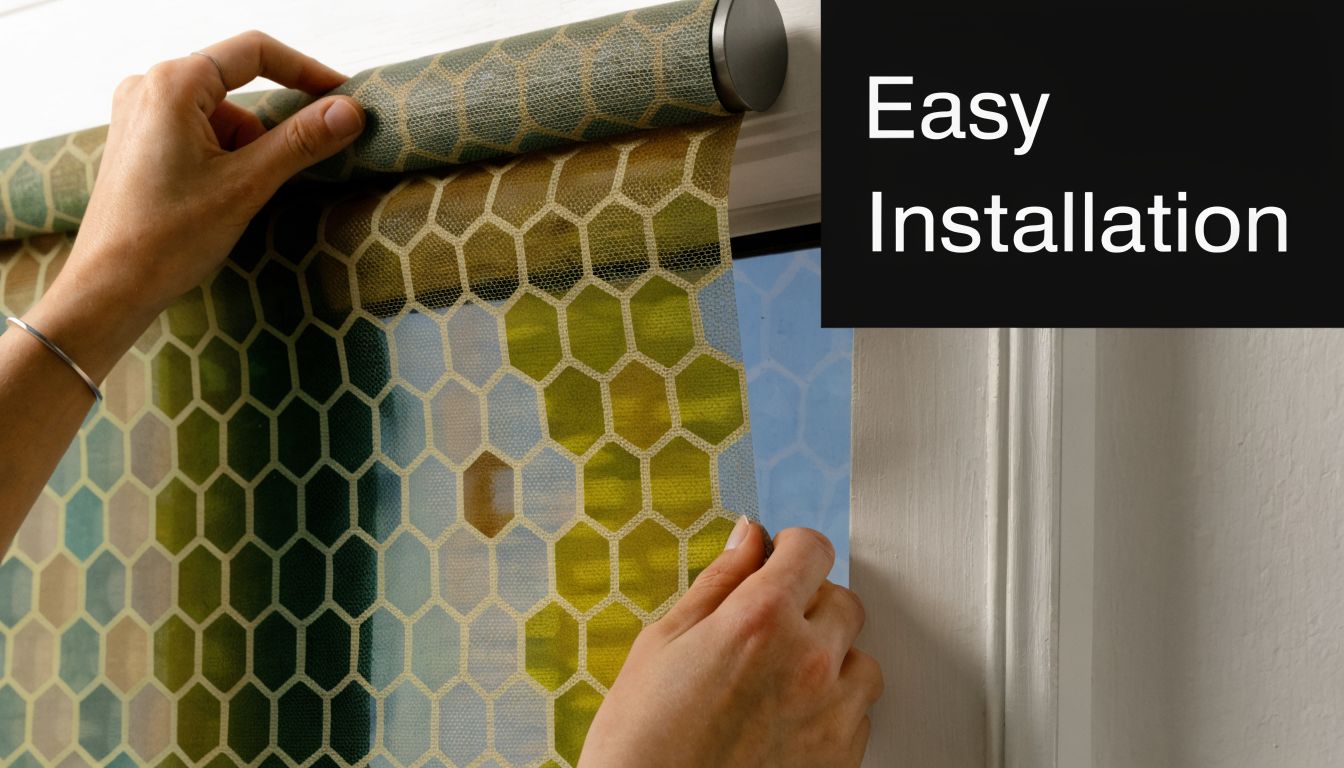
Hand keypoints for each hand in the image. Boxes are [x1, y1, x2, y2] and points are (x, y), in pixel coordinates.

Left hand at [0, 32, 362, 548]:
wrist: (104, 299)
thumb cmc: (166, 246)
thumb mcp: (251, 188)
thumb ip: (307, 142)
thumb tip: (357, 113)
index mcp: (170, 83)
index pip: (258, 49)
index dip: (312, 72)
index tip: (351, 104)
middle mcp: (145, 91)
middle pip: (240, 87)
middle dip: (280, 126)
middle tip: (314, 165)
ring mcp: (137, 125)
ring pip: (223, 120)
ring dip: (254, 154)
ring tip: (260, 207)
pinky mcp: (138, 158)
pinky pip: (203, 145)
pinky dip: (231, 168)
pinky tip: (234, 214)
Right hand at [580, 520, 882, 766]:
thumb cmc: (642, 744)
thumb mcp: (663, 643)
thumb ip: (718, 582)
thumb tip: (747, 539)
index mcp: (760, 619)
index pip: (812, 549)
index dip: (791, 549)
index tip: (778, 560)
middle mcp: (808, 661)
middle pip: (843, 601)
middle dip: (809, 604)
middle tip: (765, 630)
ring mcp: (832, 713)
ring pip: (860, 659)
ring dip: (829, 659)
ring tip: (776, 682)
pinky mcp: (842, 758)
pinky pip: (859, 715)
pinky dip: (832, 710)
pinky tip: (784, 719)